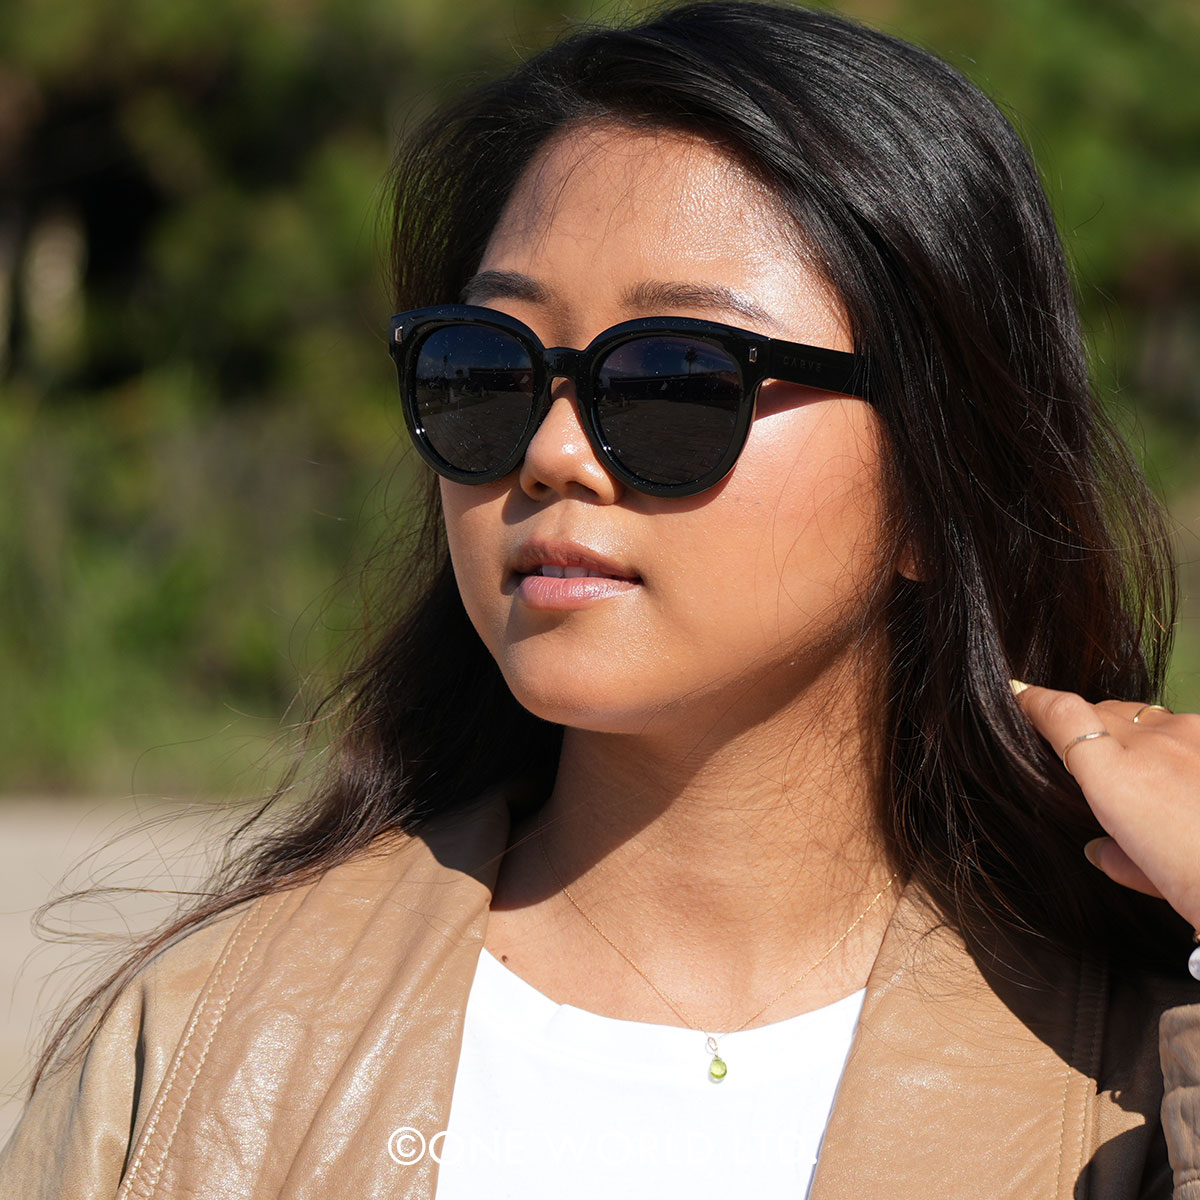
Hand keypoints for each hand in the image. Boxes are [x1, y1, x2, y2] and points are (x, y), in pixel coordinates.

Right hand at [1013, 682, 1199, 930]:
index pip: (1062, 714)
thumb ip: (1120, 860)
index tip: (1018, 694)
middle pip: (1105, 712)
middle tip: (1093, 762)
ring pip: (1150, 719)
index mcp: (1116, 776)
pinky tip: (1188, 782)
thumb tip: (1100, 850)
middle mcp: (1153, 742)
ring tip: (1154, 780)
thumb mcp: (1158, 884)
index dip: (1034, 700)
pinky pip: (1189, 731)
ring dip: (1141, 739)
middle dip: (1091, 728)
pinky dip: (1181, 749)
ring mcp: (1196, 736)